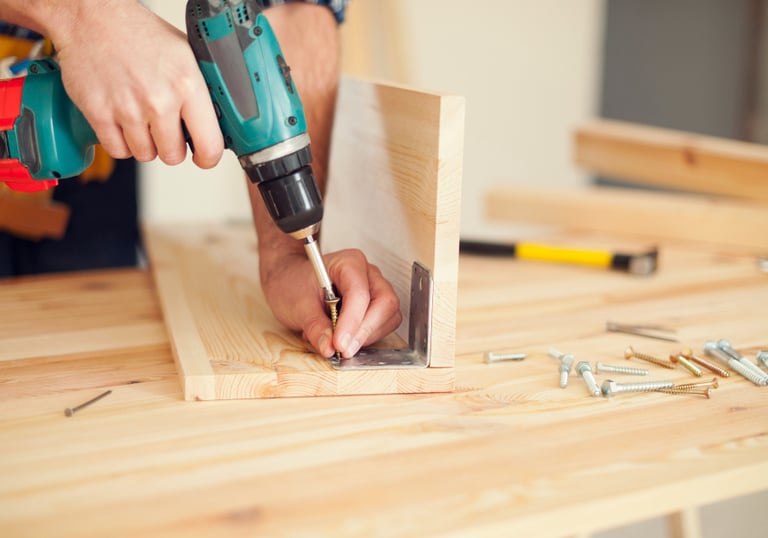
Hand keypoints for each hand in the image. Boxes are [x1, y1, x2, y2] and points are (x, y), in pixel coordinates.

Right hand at [49, 1, 223, 167]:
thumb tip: (215, 123)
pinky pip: (118, 150)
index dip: (207, 158)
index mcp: (187, 85)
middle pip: (173, 156)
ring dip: (145, 144)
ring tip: (142, 119)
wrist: (93, 18)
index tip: (203, 157)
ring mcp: (128, 109)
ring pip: (145, 155)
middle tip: (165, 129)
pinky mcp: (99, 113)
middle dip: (171, 147)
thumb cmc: (140, 34)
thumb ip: (201, 92)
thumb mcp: (186, 55)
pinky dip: (121, 142)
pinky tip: (123, 122)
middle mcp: (159, 100)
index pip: (209, 145)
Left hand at [261, 249, 401, 357]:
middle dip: (365, 331)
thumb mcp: (297, 305)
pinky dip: (366, 338)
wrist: (290, 280)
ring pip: (388, 316)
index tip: (340, 344)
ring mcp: (374, 289)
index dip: (353, 321)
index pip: (360, 293)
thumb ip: (315, 326)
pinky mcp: (375, 306)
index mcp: (349, 263)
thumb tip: (329, 347)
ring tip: (335, 340)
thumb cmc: (294, 282)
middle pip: (384, 303)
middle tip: (343, 349)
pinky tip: (343, 337)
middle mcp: (368, 274)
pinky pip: (383, 325)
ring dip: (366, 336)